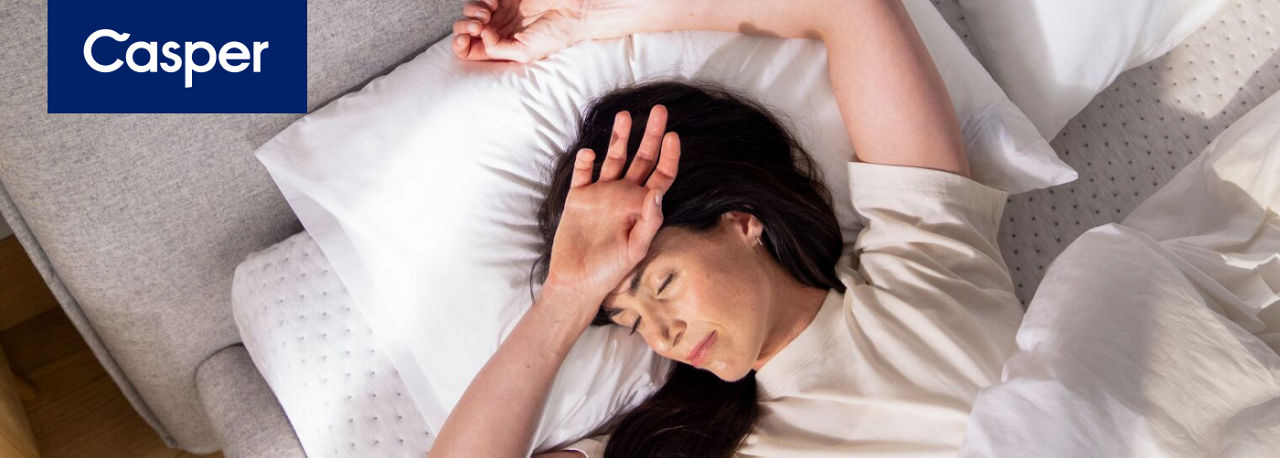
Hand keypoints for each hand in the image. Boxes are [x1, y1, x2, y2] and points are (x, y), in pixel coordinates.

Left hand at [451, 0, 590, 62]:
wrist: (571, 11)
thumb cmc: (553, 36)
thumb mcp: (525, 53)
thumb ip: (498, 50)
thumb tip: (482, 36)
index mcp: (500, 50)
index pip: (469, 50)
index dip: (461, 45)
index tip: (465, 39)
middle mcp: (497, 32)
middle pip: (465, 31)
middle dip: (464, 28)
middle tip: (478, 27)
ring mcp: (500, 13)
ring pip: (470, 13)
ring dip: (472, 13)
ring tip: (486, 15)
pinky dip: (483, 0)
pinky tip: (494, 4)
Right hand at [544, 105, 679, 317]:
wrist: (577, 281)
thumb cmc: (610, 271)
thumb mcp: (636, 249)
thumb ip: (648, 221)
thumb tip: (656, 193)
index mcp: (642, 206)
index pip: (662, 175)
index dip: (670, 156)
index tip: (674, 136)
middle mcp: (624, 195)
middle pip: (641, 158)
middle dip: (651, 134)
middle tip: (659, 110)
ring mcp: (601, 194)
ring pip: (613, 158)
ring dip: (620, 137)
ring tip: (625, 116)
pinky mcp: (578, 197)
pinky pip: (583, 174)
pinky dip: (585, 161)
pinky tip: (589, 152)